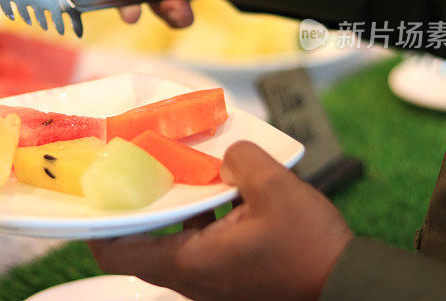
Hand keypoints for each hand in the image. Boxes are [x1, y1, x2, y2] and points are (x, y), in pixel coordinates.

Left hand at [88, 141, 352, 300]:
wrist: (349, 289)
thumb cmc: (312, 250)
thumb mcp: (276, 190)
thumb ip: (241, 160)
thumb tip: (226, 157)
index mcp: (192, 263)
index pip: (119, 254)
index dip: (98, 226)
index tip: (96, 196)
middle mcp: (194, 280)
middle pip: (143, 245)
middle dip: (141, 206)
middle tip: (141, 171)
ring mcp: (213, 284)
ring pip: (175, 244)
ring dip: (177, 210)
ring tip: (184, 173)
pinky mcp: (232, 281)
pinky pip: (202, 247)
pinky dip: (203, 221)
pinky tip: (224, 193)